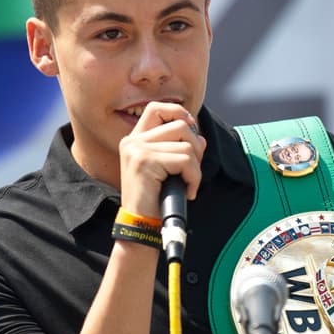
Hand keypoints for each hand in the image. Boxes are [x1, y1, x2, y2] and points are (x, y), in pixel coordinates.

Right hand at [118, 102, 205, 217]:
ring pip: (186, 145)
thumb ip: (178, 148)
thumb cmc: (155, 200)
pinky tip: (188, 192)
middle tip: (191, 171)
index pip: (157, 108)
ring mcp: (137, 150)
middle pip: (179, 125)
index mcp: (135, 140)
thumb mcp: (166, 169)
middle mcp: (132, 141)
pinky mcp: (144, 162)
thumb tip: (200, 137)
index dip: (178, 112)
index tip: (191, 129)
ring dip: (195, 168)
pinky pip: (185, 161)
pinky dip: (194, 178)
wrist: (141, 226)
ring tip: (187, 184)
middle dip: (195, 147)